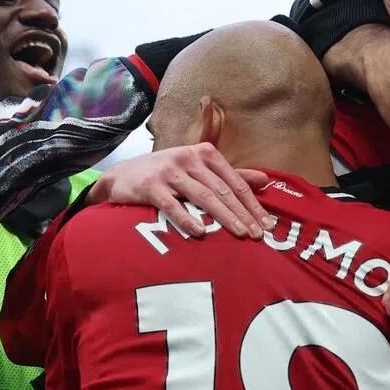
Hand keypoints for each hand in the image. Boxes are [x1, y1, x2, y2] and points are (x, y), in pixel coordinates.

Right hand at [87, 144, 275, 237]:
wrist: (121, 176)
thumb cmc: (166, 175)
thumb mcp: (198, 170)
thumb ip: (231, 175)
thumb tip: (266, 180)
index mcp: (204, 154)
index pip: (234, 181)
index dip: (252, 203)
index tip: (267, 224)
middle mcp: (188, 159)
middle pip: (222, 190)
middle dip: (243, 213)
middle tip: (258, 234)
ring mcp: (168, 171)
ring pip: (202, 196)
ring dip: (223, 216)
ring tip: (240, 234)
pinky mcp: (149, 185)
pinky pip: (172, 204)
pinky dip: (187, 218)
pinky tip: (201, 232)